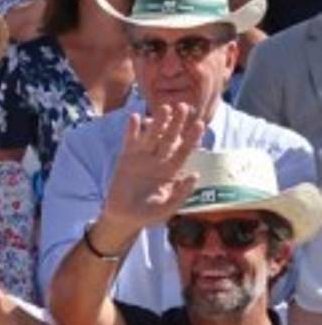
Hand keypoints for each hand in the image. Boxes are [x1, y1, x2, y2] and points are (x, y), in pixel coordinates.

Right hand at [101, 103, 204, 231]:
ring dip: (157, 122)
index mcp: (171, 171)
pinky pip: (130, 141)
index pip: (184, 151)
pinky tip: (135, 118)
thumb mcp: (167, 208)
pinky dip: (132, 130)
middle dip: (176, 123)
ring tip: (164, 108)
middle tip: (184, 107)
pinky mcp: (126, 158)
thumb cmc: (148, 214)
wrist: (124, 217)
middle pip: (169, 138)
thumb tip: (195, 175)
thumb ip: (181, 194)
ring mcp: (142, 158)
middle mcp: (158, 161)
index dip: (191, 138)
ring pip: (152, 136)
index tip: (200, 124)